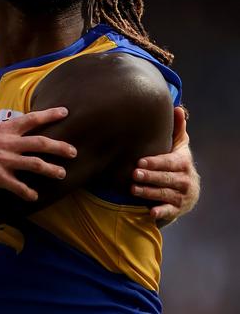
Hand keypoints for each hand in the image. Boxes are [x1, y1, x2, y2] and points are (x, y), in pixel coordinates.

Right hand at [0, 97, 75, 199]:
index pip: (29, 119)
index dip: (49, 115)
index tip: (65, 112)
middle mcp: (4, 143)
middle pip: (39, 143)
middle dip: (59, 147)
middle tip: (74, 151)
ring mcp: (1, 161)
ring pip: (34, 164)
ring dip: (50, 169)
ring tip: (62, 174)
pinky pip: (17, 186)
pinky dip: (27, 192)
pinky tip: (34, 197)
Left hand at [131, 106, 199, 223]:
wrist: (187, 190)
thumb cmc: (177, 162)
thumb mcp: (179, 146)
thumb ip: (176, 128)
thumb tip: (177, 108)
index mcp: (183, 163)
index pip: (169, 162)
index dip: (156, 162)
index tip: (140, 161)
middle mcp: (184, 180)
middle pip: (166, 179)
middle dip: (150, 177)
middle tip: (134, 174)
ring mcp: (180, 196)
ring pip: (164, 194)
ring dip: (149, 193)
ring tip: (133, 189)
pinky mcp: (176, 209)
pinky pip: (169, 212)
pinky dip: (161, 212)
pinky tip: (150, 212)